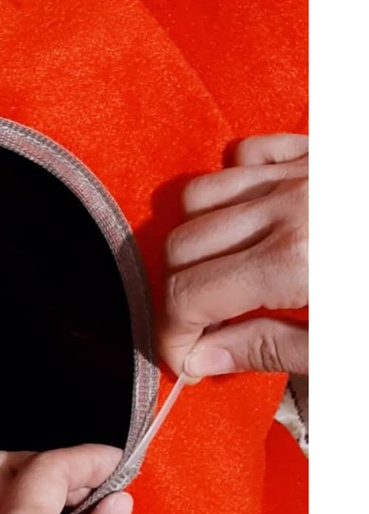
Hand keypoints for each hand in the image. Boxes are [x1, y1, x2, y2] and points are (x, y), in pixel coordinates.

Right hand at [159, 133, 308, 377]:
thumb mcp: (344, 350)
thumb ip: (269, 350)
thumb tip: (201, 359)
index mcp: (296, 259)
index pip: (187, 298)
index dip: (173, 338)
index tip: (186, 361)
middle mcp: (289, 205)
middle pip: (181, 248)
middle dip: (181, 297)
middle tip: (206, 329)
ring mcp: (303, 170)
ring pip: (199, 197)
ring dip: (197, 243)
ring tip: (224, 277)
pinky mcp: (319, 150)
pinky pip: (245, 154)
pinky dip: (233, 186)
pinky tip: (251, 222)